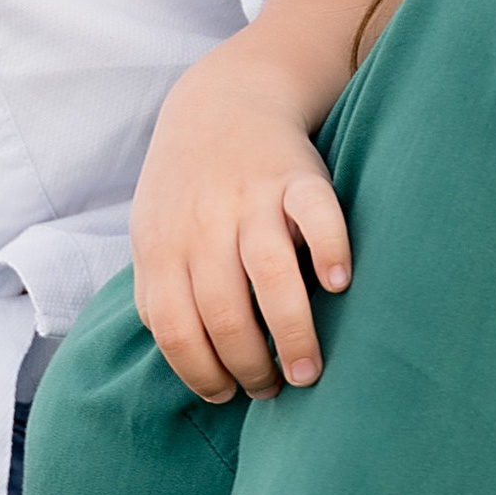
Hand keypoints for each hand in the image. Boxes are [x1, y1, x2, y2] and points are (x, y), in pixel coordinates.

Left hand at [131, 48, 351, 403]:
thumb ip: (158, 291)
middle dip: (251, 364)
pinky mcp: (296, 175)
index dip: (202, 373)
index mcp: (164, 246)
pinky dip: (330, 249)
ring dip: (292, 332)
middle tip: (275, 388)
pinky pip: (317, 214)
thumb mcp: (153, 234)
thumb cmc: (189, 189)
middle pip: (224, 311)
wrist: (224, 100)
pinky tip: (342, 284)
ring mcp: (251, 198)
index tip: (229, 394)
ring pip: (269, 273)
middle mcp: (205, 224)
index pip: (177, 329)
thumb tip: (185, 361)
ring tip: (307, 371)